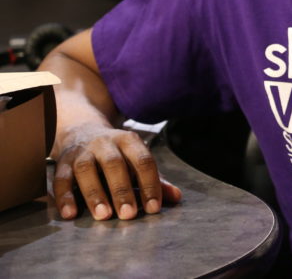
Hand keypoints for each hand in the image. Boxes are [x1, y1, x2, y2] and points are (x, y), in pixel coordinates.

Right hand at [51, 123, 181, 220]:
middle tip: (129, 215)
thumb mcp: (136, 161)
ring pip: (86, 170)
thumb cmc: (117, 154)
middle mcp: (105, 143)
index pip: (143, 161)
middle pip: (114, 164)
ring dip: (95, 194)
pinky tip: (70, 214)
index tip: (153, 208)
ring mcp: (82, 151)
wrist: (82, 130)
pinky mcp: (62, 162)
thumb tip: (177, 198)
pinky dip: (64, 197)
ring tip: (103, 216)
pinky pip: (60, 179)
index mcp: (129, 140)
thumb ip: (155, 180)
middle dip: (122, 190)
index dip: (150, 184)